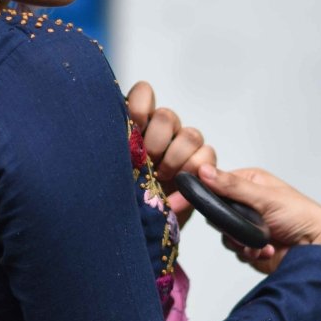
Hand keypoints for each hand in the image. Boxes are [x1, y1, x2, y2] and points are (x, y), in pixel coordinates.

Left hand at [125, 80, 216, 227]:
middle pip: (167, 117)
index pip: (145, 93)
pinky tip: (176, 194)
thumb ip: (116, 151)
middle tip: (146, 164)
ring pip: (190, 136)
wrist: (146, 227)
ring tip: (161, 179)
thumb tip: (114, 144)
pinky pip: (207, 156)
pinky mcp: (203, 162)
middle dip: (156, 142)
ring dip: (174, 159)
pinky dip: (193, 175)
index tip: (134, 127)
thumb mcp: (113, 172)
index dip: (141, 106)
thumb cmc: (125, 197)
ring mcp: (184, 145)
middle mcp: (163, 130)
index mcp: (139, 124)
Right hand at [197, 163, 320, 275]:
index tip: (196, 204)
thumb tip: (203, 171)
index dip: (207, 194)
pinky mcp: (251, 245)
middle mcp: (248, 203)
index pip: (217, 184)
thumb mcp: (264, 197)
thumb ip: (232, 186)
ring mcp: (249, 225)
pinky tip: (267, 251)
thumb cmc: (301, 216)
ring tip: (262, 243)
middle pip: (218, 213)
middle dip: (230, 225)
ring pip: (225, 235)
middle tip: (245, 227)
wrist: (317, 249)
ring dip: (242, 242)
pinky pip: (236, 250)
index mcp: (250, 183)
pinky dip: (250, 253)